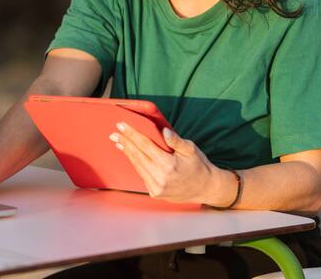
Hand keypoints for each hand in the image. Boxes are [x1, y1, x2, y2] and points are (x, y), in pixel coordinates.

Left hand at [110, 122, 232, 204]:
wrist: (206, 189)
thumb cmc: (199, 166)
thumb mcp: (191, 149)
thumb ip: (176, 140)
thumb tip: (163, 131)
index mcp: (169, 165)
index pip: (145, 145)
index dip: (132, 134)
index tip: (121, 126)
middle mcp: (160, 178)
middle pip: (137, 155)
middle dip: (125, 142)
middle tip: (114, 133)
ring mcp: (156, 187)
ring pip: (137, 166)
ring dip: (127, 153)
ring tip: (119, 142)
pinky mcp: (155, 193)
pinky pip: (142, 175)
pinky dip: (136, 164)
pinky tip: (131, 155)